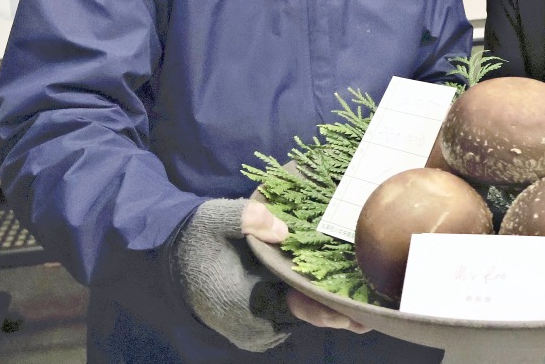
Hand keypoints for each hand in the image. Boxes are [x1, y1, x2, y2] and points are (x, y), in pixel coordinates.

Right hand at [174, 199, 366, 352]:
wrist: (170, 253)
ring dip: (329, 309)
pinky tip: (344, 295)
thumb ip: (247, 219)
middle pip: (306, 319)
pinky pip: (293, 314)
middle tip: (374, 313)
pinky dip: (315, 304)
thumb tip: (281, 228)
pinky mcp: (259, 317)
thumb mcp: (216, 219)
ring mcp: (256, 325)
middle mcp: (253, 322)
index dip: (329, 310)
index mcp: (245, 303)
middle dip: (338, 314)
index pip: (297, 310)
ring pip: (302, 318)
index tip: (357, 311)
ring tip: (368, 305)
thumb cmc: (196, 235)